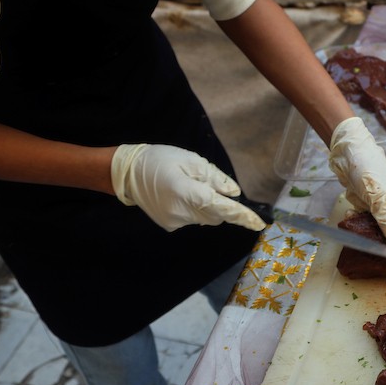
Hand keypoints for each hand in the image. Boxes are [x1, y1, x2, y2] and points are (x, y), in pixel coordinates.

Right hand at [111, 143, 265, 231]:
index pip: (222, 208)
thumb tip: (234, 193)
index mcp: (187, 192)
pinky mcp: (169, 225)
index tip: (258, 223)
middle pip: (216, 214)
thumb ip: (214, 178)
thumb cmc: (159, 159)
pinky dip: (193, 208)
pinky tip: (178, 194)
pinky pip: (192, 218)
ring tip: (187, 185)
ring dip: (206, 205)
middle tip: (206, 183)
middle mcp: (182, 212)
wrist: (127, 172)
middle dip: (220, 204)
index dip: (242, 215)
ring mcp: (175, 221)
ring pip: (204, 217)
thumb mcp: (190, 160)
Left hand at [327, 117, 385, 244]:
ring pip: (382, 232)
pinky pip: (366, 224)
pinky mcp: (369, 208)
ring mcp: (383, 209)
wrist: (346, 150)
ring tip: (358, 230)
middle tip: (374, 249)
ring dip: (369, 234)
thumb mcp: (378, 192)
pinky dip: (358, 224)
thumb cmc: (367, 165)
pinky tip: (350, 217)